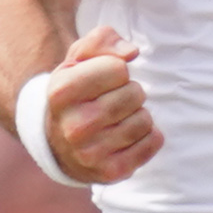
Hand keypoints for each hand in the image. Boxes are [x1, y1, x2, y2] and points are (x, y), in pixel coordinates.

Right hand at [33, 25, 158, 183]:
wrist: (59, 145)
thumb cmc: (77, 93)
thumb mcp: (79, 59)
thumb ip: (103, 40)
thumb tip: (131, 53)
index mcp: (61, 92)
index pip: (118, 68)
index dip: (116, 70)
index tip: (102, 81)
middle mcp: (73, 126)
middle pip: (135, 94)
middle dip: (130, 92)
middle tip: (112, 101)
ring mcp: (91, 153)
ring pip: (145, 119)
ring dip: (138, 115)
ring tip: (118, 120)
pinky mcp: (111, 172)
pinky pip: (153, 142)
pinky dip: (148, 136)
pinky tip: (127, 137)